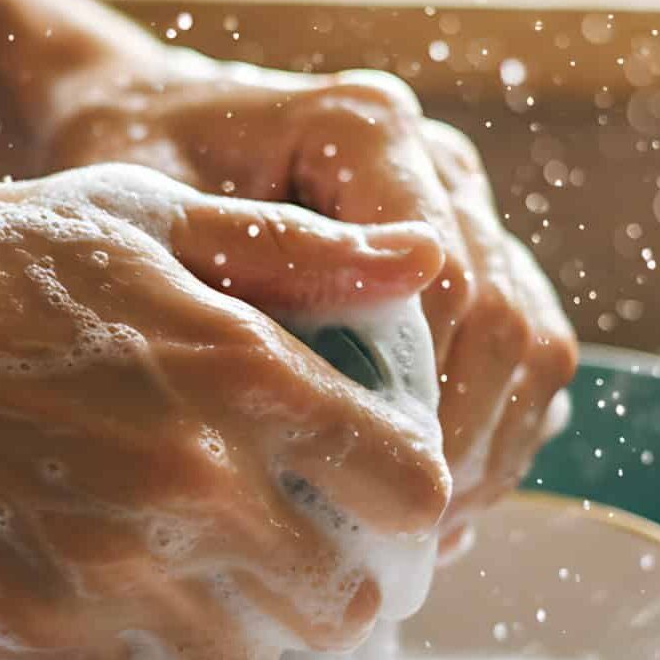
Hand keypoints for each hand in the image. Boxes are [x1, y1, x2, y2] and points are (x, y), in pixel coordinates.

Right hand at [0, 163, 450, 659]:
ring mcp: (106, 570)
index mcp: (238, 373)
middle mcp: (189, 484)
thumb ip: (296, 249)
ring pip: (245, 657)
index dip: (404, 499)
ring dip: (235, 621)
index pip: (407, 487)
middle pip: (342, 598)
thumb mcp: (144, 214)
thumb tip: (427, 261)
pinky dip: (129, 642)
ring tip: (187, 566)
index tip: (372, 495)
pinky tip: (94, 579)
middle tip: (288, 546)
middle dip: (331, 575)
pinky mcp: (28, 630)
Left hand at [39, 49, 578, 554]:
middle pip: (505, 319)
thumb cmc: (128, 165)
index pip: (444, 278)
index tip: (364, 478)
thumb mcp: (154, 216)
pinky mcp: (472, 262)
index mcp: (365, 128)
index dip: (421, 392)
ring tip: (425, 536)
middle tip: (403, 531)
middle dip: (461, 439)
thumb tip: (337, 386)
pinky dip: (492, 440)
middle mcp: (435, 163)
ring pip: (531, 345)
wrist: (135, 123)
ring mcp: (464, 212)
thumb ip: (245, 276)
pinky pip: (523, 359)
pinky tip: (437, 511)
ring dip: (488, 450)